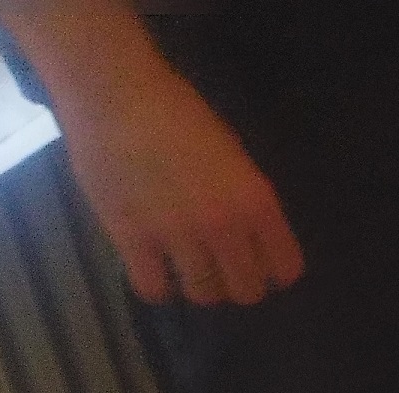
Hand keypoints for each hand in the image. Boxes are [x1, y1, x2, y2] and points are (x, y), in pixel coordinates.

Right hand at [0, 3, 300, 304]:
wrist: (114, 91)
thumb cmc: (177, 112)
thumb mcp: (233, 154)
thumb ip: (247, 199)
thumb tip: (251, 238)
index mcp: (256, 202)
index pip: (285, 269)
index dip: (272, 272)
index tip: (257, 265)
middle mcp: (224, 225)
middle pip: (246, 292)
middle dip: (235, 283)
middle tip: (217, 267)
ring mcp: (178, 235)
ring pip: (203, 295)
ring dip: (196, 285)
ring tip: (183, 265)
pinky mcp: (132, 238)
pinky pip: (153, 289)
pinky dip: (155, 286)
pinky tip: (151, 267)